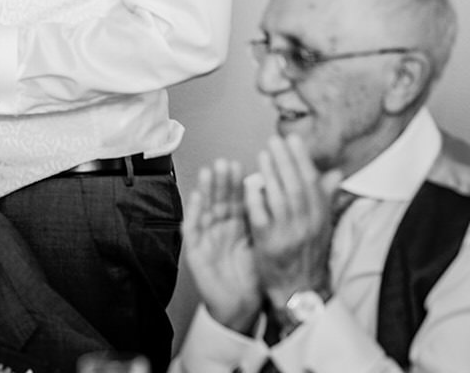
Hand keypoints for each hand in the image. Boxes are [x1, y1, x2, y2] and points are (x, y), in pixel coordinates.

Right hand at [183, 158, 261, 332]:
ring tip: (209, 171)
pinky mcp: (196, 251)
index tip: (238, 165)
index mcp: (237, 227)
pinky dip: (194, 213)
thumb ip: (263, 223)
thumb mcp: (260, 246)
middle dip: (221, 181)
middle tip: (224, 162)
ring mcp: (207, 238)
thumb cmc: (251, 278)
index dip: (236, 184)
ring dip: (207, 190)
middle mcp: (220, 229)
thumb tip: (275, 197)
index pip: (236, 201)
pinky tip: (197, 198)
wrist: (240, 306)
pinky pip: (194, 229)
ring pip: (206, 209)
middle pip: (220, 200)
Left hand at [244, 134, 342, 308]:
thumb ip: (325, 198)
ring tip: (263, 154)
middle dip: (286, 161)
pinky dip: (256, 199)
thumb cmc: (308, 253)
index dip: (302, 160)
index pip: (313, 183)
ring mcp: (288, 234)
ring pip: (281, 199)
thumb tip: (336, 172)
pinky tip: (249, 183)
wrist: (300, 289)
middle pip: (297, 187)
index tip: (293, 139)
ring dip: (272, 174)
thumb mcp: (322, 225)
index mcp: (320, 217)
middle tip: (275, 140)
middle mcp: (307, 224)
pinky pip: (261, 217)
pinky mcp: (269, 244)